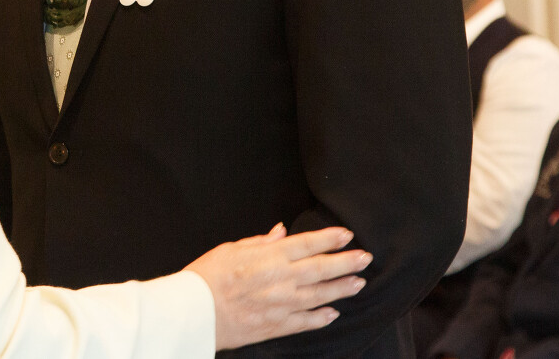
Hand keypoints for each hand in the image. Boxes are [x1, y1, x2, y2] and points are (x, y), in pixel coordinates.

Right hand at [185, 223, 369, 350]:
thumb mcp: (231, 248)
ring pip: (320, 295)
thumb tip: (280, 232)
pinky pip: (306, 322)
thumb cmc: (207, 277)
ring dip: (342, 289)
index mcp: (268, 256)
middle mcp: (280, 280)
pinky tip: (333, 312)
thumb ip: (260, 242)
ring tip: (358, 283)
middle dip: (346, 263)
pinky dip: (322, 317)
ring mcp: (281, 305)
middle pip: (322, 269)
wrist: (193, 313)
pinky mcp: (276, 326)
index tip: (347, 235)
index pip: (307, 244)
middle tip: (365, 258)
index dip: (330, 239)